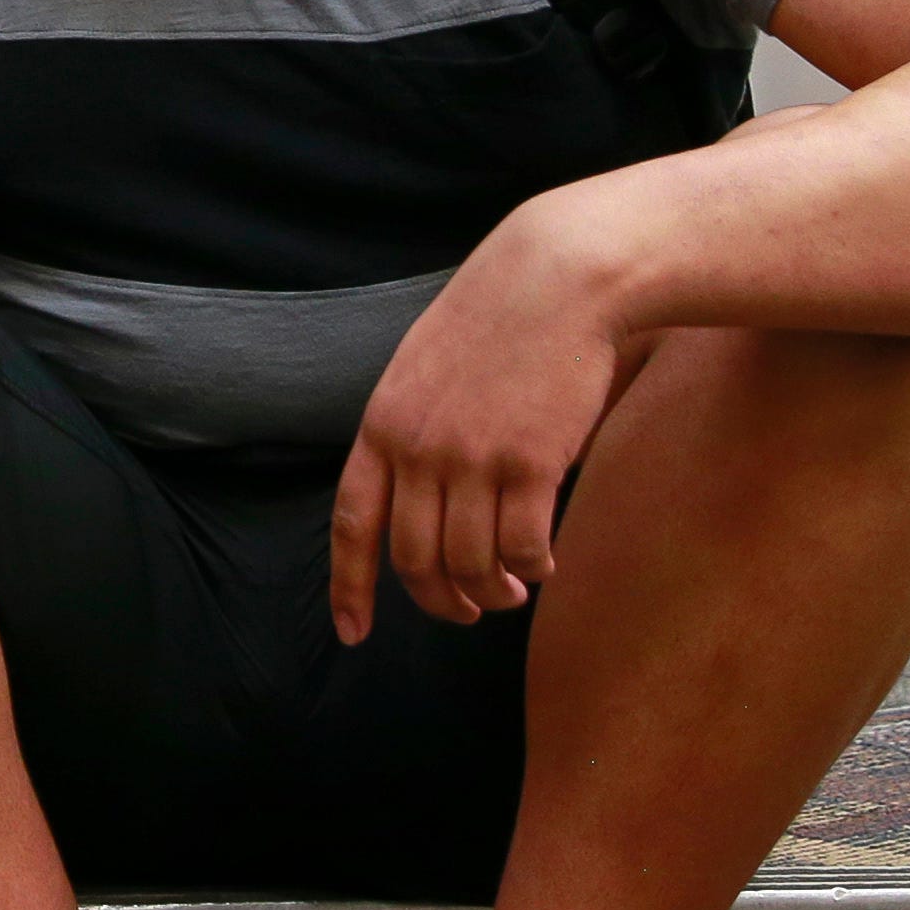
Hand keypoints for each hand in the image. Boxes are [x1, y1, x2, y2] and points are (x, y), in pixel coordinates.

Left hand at [329, 202, 630, 642]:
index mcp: (381, 424)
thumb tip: (416, 504)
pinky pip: (522, 547)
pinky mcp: (529, 460)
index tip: (353, 633)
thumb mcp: (423, 368)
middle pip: (414, 560)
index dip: (350, 587)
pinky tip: (544, 563)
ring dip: (493, 592)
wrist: (559, 276)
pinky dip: (533, 568)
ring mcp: (471, 456)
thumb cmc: (499, 320)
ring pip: (471, 564)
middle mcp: (417, 447)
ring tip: (513, 590)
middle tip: (470, 611)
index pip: (352, 525)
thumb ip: (408, 432)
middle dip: (441, 600)